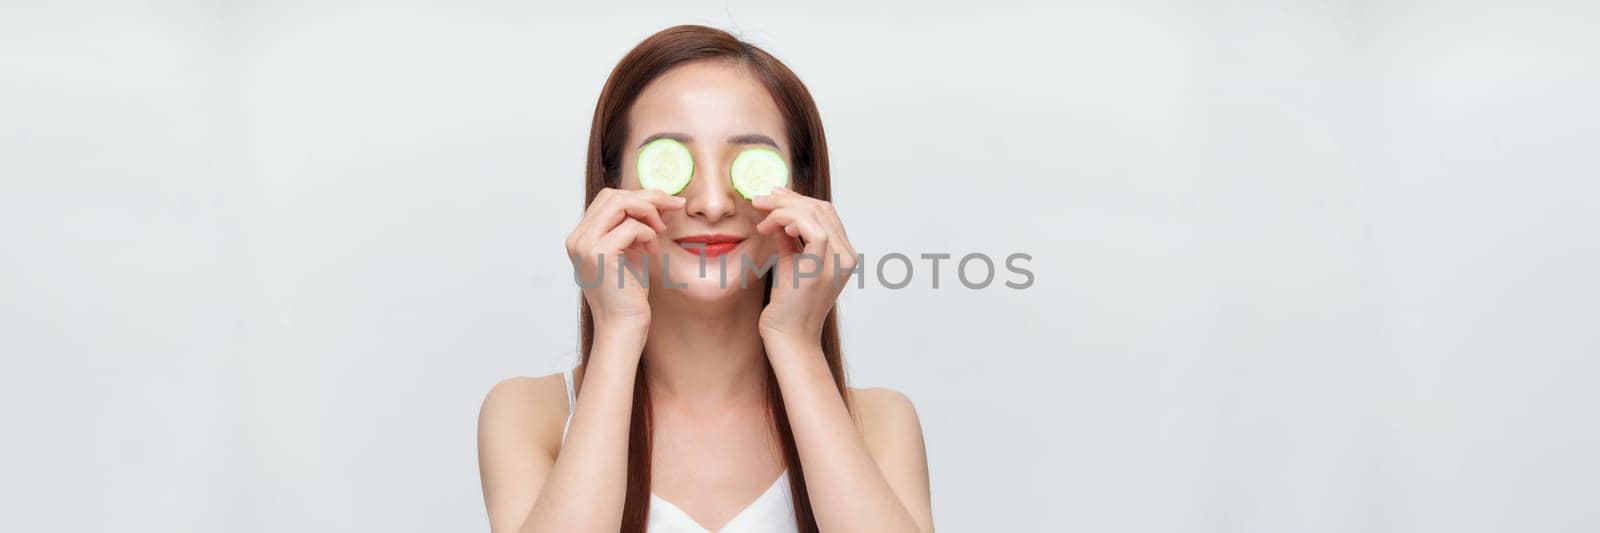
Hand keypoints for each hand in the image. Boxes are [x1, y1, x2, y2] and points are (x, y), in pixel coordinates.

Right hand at [566, 187, 684, 336]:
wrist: (623, 328)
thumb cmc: (628, 296)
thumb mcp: (628, 253)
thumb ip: (630, 228)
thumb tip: (653, 201)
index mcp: (581, 238)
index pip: (607, 199)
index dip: (638, 196)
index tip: (666, 203)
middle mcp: (577, 239)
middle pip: (612, 195)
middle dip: (647, 197)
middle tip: (674, 206)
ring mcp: (585, 246)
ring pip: (619, 203)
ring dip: (648, 211)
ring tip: (660, 231)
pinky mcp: (600, 255)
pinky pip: (631, 227)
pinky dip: (648, 234)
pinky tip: (652, 251)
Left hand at [751, 187, 857, 348]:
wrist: (788, 337)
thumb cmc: (788, 305)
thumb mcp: (791, 263)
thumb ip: (789, 238)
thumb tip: (777, 211)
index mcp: (844, 255)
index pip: (826, 213)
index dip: (799, 199)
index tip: (773, 196)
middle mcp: (847, 256)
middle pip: (821, 208)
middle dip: (787, 198)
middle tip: (759, 199)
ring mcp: (837, 262)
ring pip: (815, 213)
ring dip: (783, 207)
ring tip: (761, 215)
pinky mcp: (820, 267)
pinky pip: (810, 228)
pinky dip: (787, 220)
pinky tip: (769, 226)